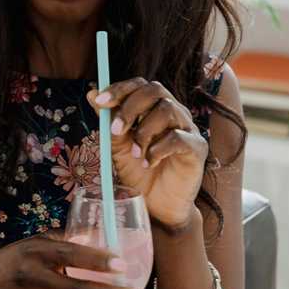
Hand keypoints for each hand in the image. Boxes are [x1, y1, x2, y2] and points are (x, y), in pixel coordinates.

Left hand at [89, 78, 207, 229]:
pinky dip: (157, 150)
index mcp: (153, 108)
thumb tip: (91, 94)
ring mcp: (188, 129)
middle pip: (155, 90)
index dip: (120, 89)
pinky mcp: (197, 148)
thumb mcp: (117, 145)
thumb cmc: (138, 172)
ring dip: (144, 132)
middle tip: (115, 130)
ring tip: (135, 154)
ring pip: (167, 110)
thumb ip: (108, 120)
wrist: (157, 204)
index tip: (100, 101)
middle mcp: (173, 113)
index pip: (140, 85)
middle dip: (130, 108)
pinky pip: (178, 138)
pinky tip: (148, 163)